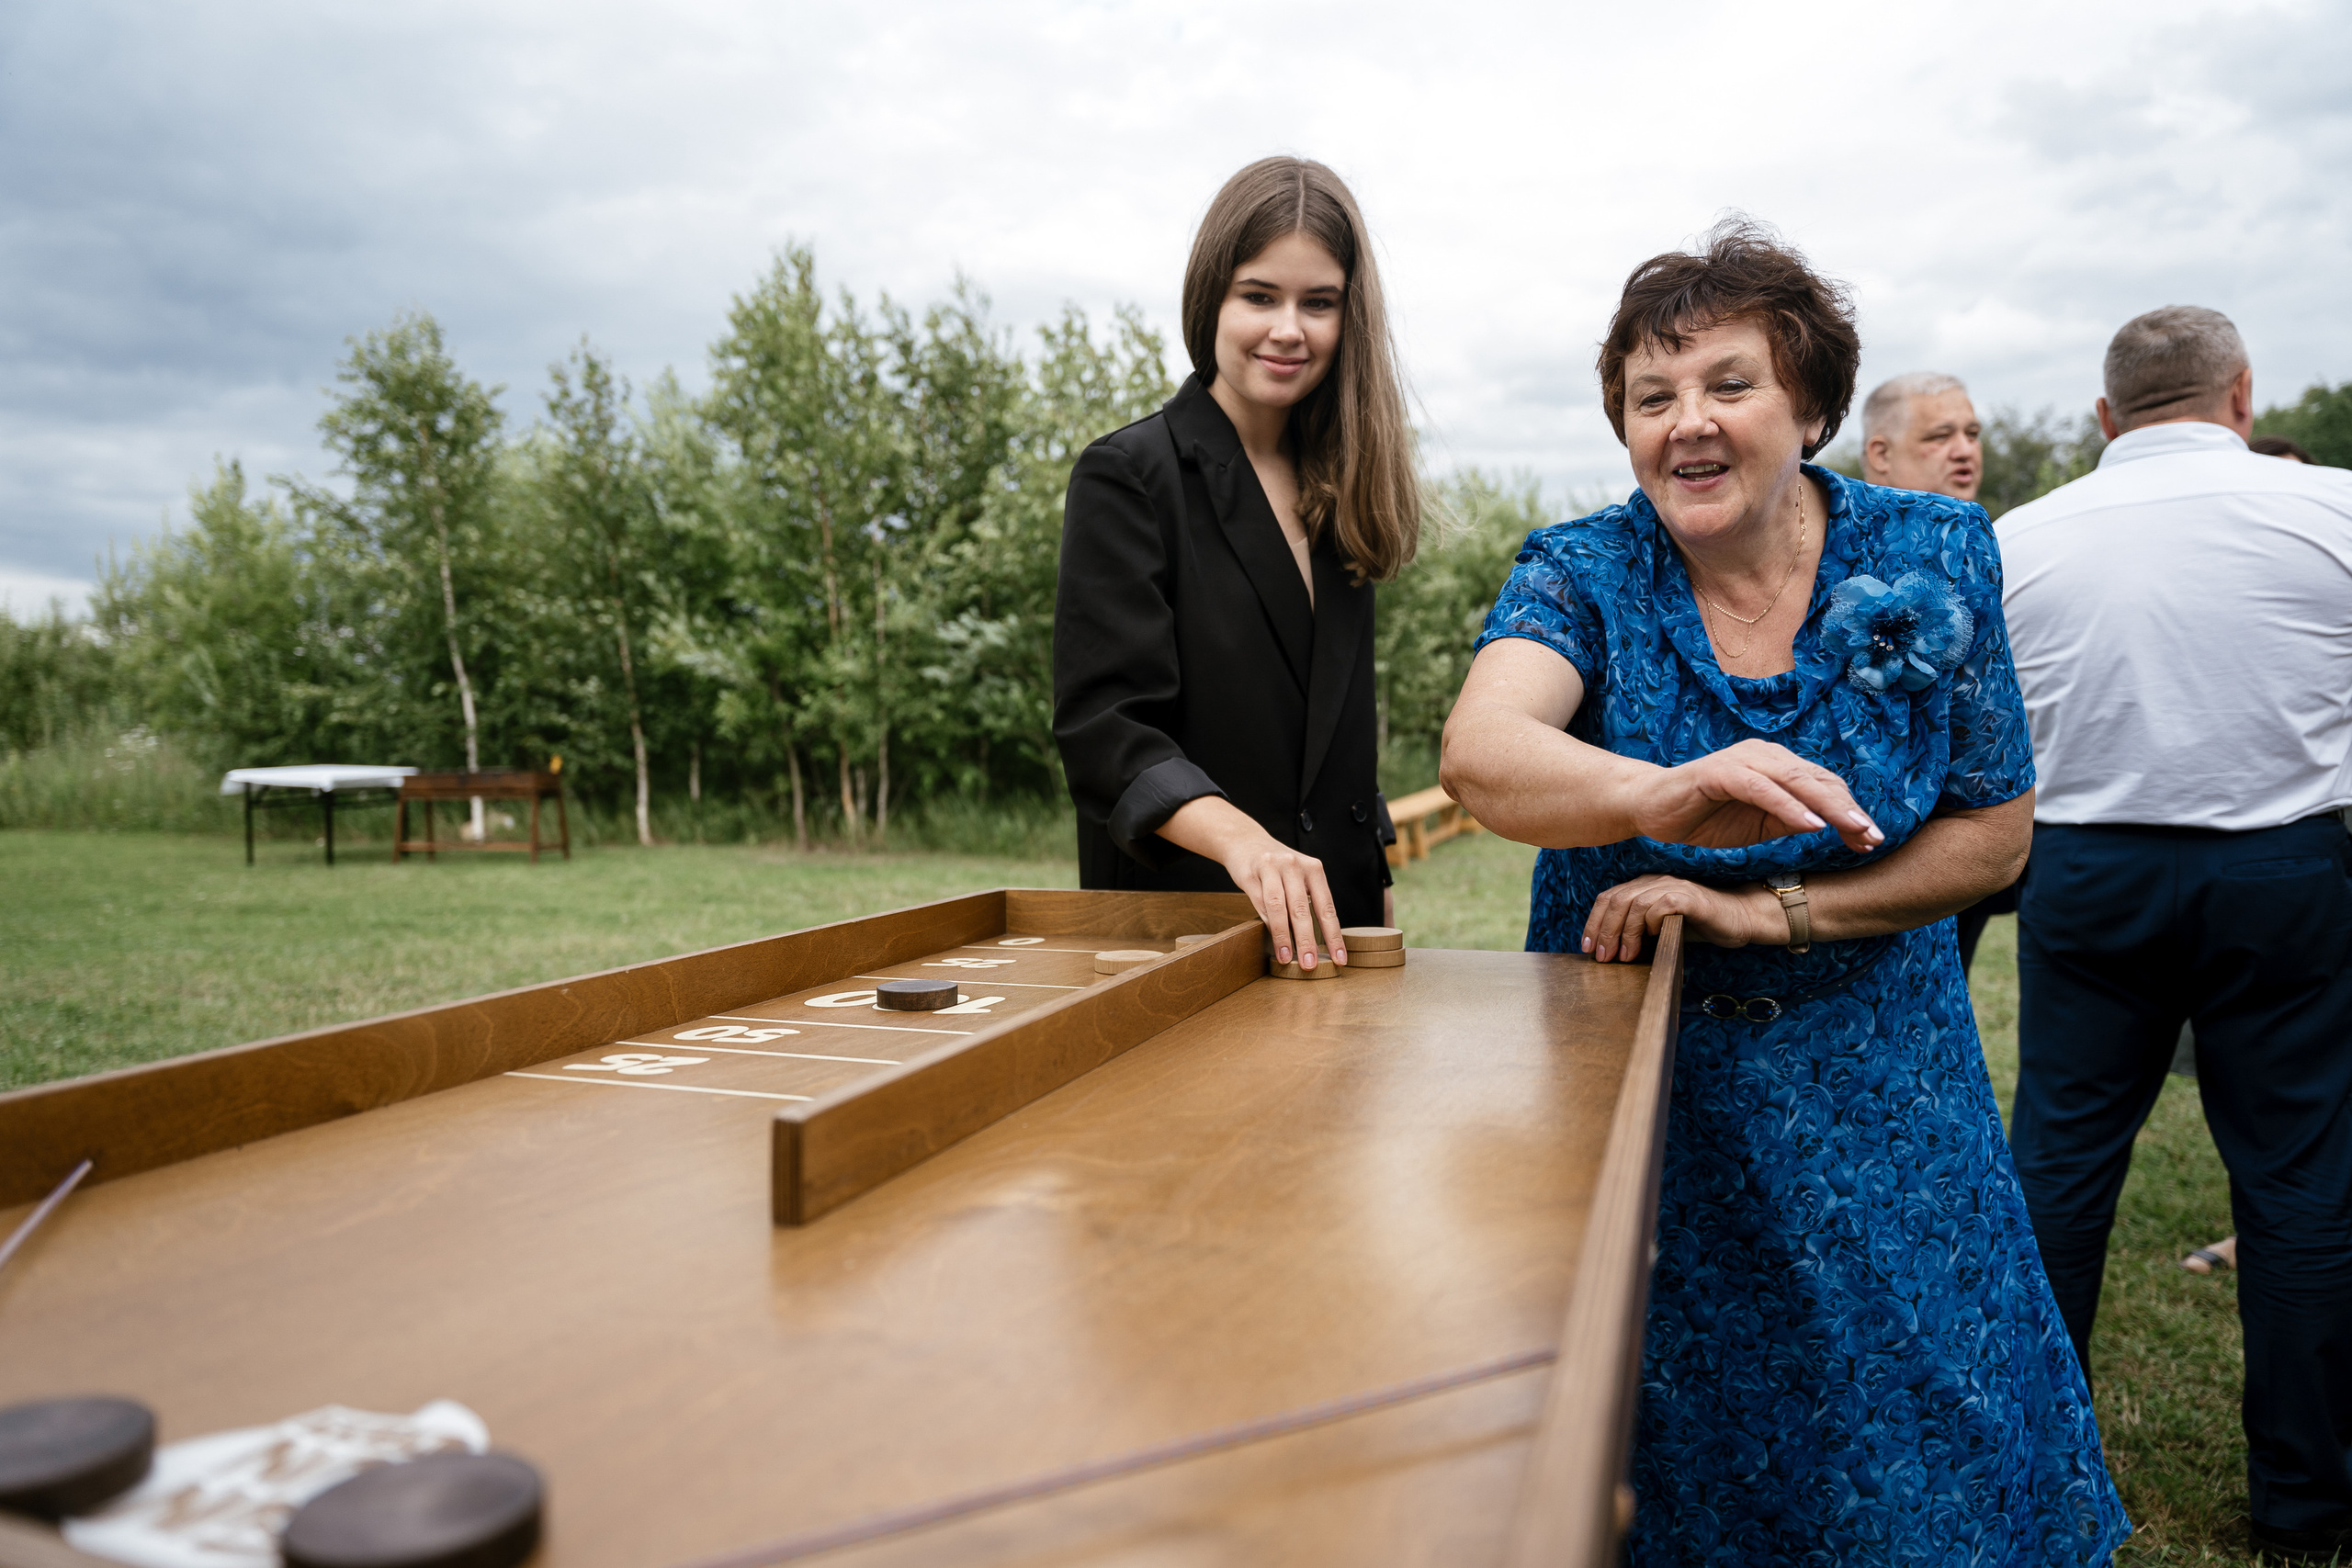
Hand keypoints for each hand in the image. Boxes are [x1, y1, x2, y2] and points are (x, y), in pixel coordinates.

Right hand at [1225, 838, 1346, 969]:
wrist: (1246, 841)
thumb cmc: (1278, 866)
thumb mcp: (1299, 876)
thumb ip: (1308, 901)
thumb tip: (1319, 941)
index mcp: (1313, 869)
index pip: (1327, 907)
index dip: (1333, 936)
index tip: (1339, 959)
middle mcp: (1294, 866)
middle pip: (1303, 909)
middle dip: (1307, 940)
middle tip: (1310, 964)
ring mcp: (1271, 868)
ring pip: (1280, 908)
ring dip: (1284, 936)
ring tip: (1287, 958)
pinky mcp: (1250, 874)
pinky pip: (1260, 903)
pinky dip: (1268, 925)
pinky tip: (1273, 941)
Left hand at [1583, 875, 1779, 962]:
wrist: (1740, 919)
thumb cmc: (1700, 926)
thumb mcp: (1661, 928)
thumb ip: (1638, 931)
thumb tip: (1609, 950)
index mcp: (1645, 886)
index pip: (1609, 898)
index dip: (1594, 922)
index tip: (1588, 946)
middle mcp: (1656, 881)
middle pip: (1617, 900)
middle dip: (1605, 930)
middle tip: (1603, 957)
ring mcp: (1673, 886)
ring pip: (1635, 903)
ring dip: (1625, 933)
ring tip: (1624, 956)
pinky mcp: (1689, 897)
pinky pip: (1661, 906)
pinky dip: (1651, 923)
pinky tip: (1652, 940)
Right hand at [1629, 739, 1881, 852]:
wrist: (1650, 808)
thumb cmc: (1703, 815)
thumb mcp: (1757, 825)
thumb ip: (1791, 819)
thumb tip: (1831, 825)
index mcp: (1776, 766)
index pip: (1822, 786)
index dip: (1849, 812)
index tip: (1871, 840)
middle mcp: (1764, 756)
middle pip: (1817, 780)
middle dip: (1849, 810)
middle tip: (1874, 836)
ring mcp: (1743, 761)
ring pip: (1796, 781)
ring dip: (1828, 807)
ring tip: (1854, 830)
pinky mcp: (1720, 772)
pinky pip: (1762, 789)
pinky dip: (1789, 806)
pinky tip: (1810, 824)